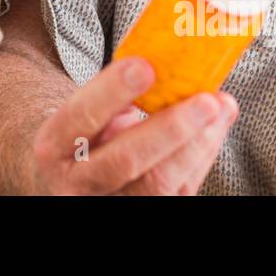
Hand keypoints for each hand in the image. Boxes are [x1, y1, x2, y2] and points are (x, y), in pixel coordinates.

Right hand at [29, 56, 237, 194]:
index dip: (112, 92)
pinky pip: (180, 191)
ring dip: (198, 144)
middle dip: (170, 129)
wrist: (72, 180)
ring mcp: (112, 205)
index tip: (145, 66)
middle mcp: (77, 184)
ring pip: (159, 184)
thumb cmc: (84, 136)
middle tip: (206, 100)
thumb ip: (112, 95)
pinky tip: (215, 128)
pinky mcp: (144, 214)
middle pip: (125, 161)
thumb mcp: (82, 112)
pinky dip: (202, 156)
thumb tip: (163, 61)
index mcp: (53, 148)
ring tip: (222, 107)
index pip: (81, 118)